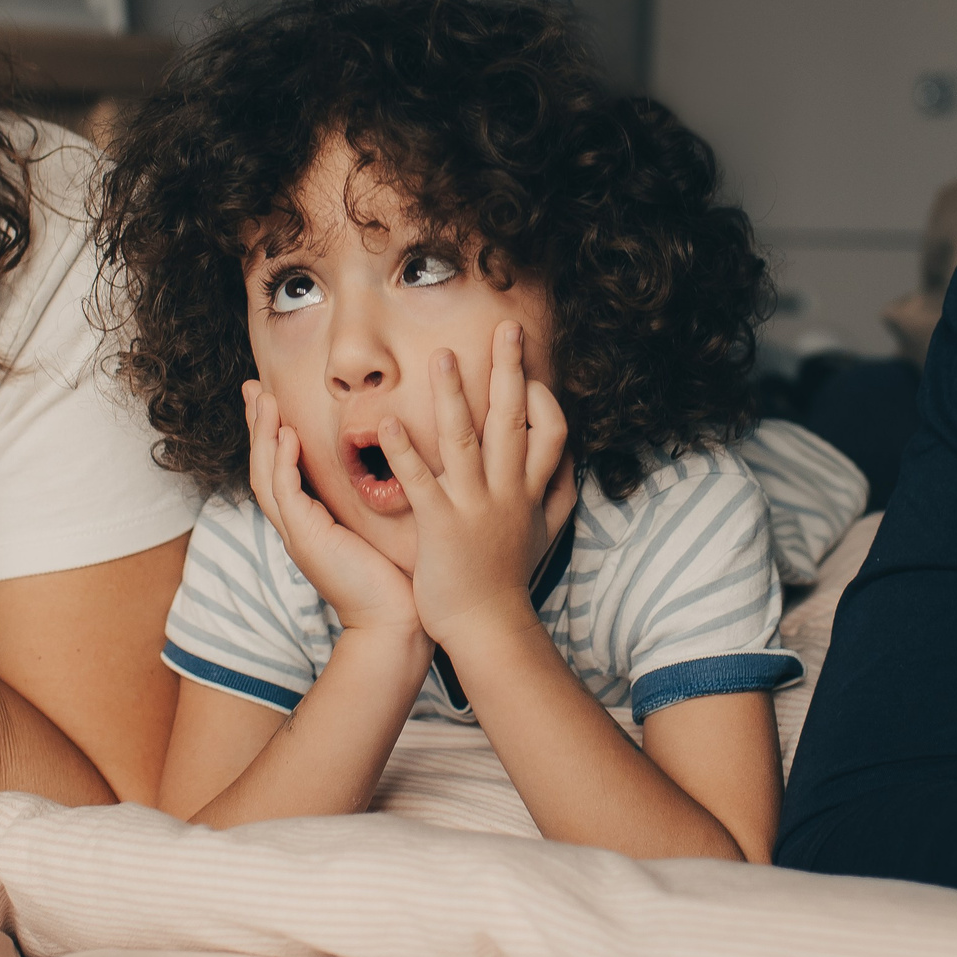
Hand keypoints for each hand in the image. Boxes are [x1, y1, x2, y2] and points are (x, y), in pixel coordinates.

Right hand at [243, 382, 419, 632]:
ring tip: (263, 399)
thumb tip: (387, 467)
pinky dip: (283, 464)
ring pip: (266, 475)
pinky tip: (287, 437)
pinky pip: (286, 495)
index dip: (274, 433)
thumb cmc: (395, 578)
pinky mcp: (307, 541)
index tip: (273, 398)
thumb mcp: (379, 527)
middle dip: (257, 426)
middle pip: (264, 466)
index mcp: (311, 522)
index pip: (282, 468)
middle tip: (253, 387)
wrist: (395, 622)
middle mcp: (297, 526)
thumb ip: (371, 498)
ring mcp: (298, 534)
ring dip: (264, 436)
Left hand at [377, 321, 573, 647]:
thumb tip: (569, 454)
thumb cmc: (511, 576)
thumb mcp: (548, 531)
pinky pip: (421, 480)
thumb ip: (558, 488)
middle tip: (506, 328)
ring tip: (440, 356)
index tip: (530, 376)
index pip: (551, 431)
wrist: (488, 627)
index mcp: (530, 490)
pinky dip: (404, 451)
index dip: (544, 400)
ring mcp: (473, 505)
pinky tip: (387, 424)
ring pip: (465, 438)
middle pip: (512, 419)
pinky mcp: (440, 524)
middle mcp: (506, 490)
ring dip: (452, 394)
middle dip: (509, 371)